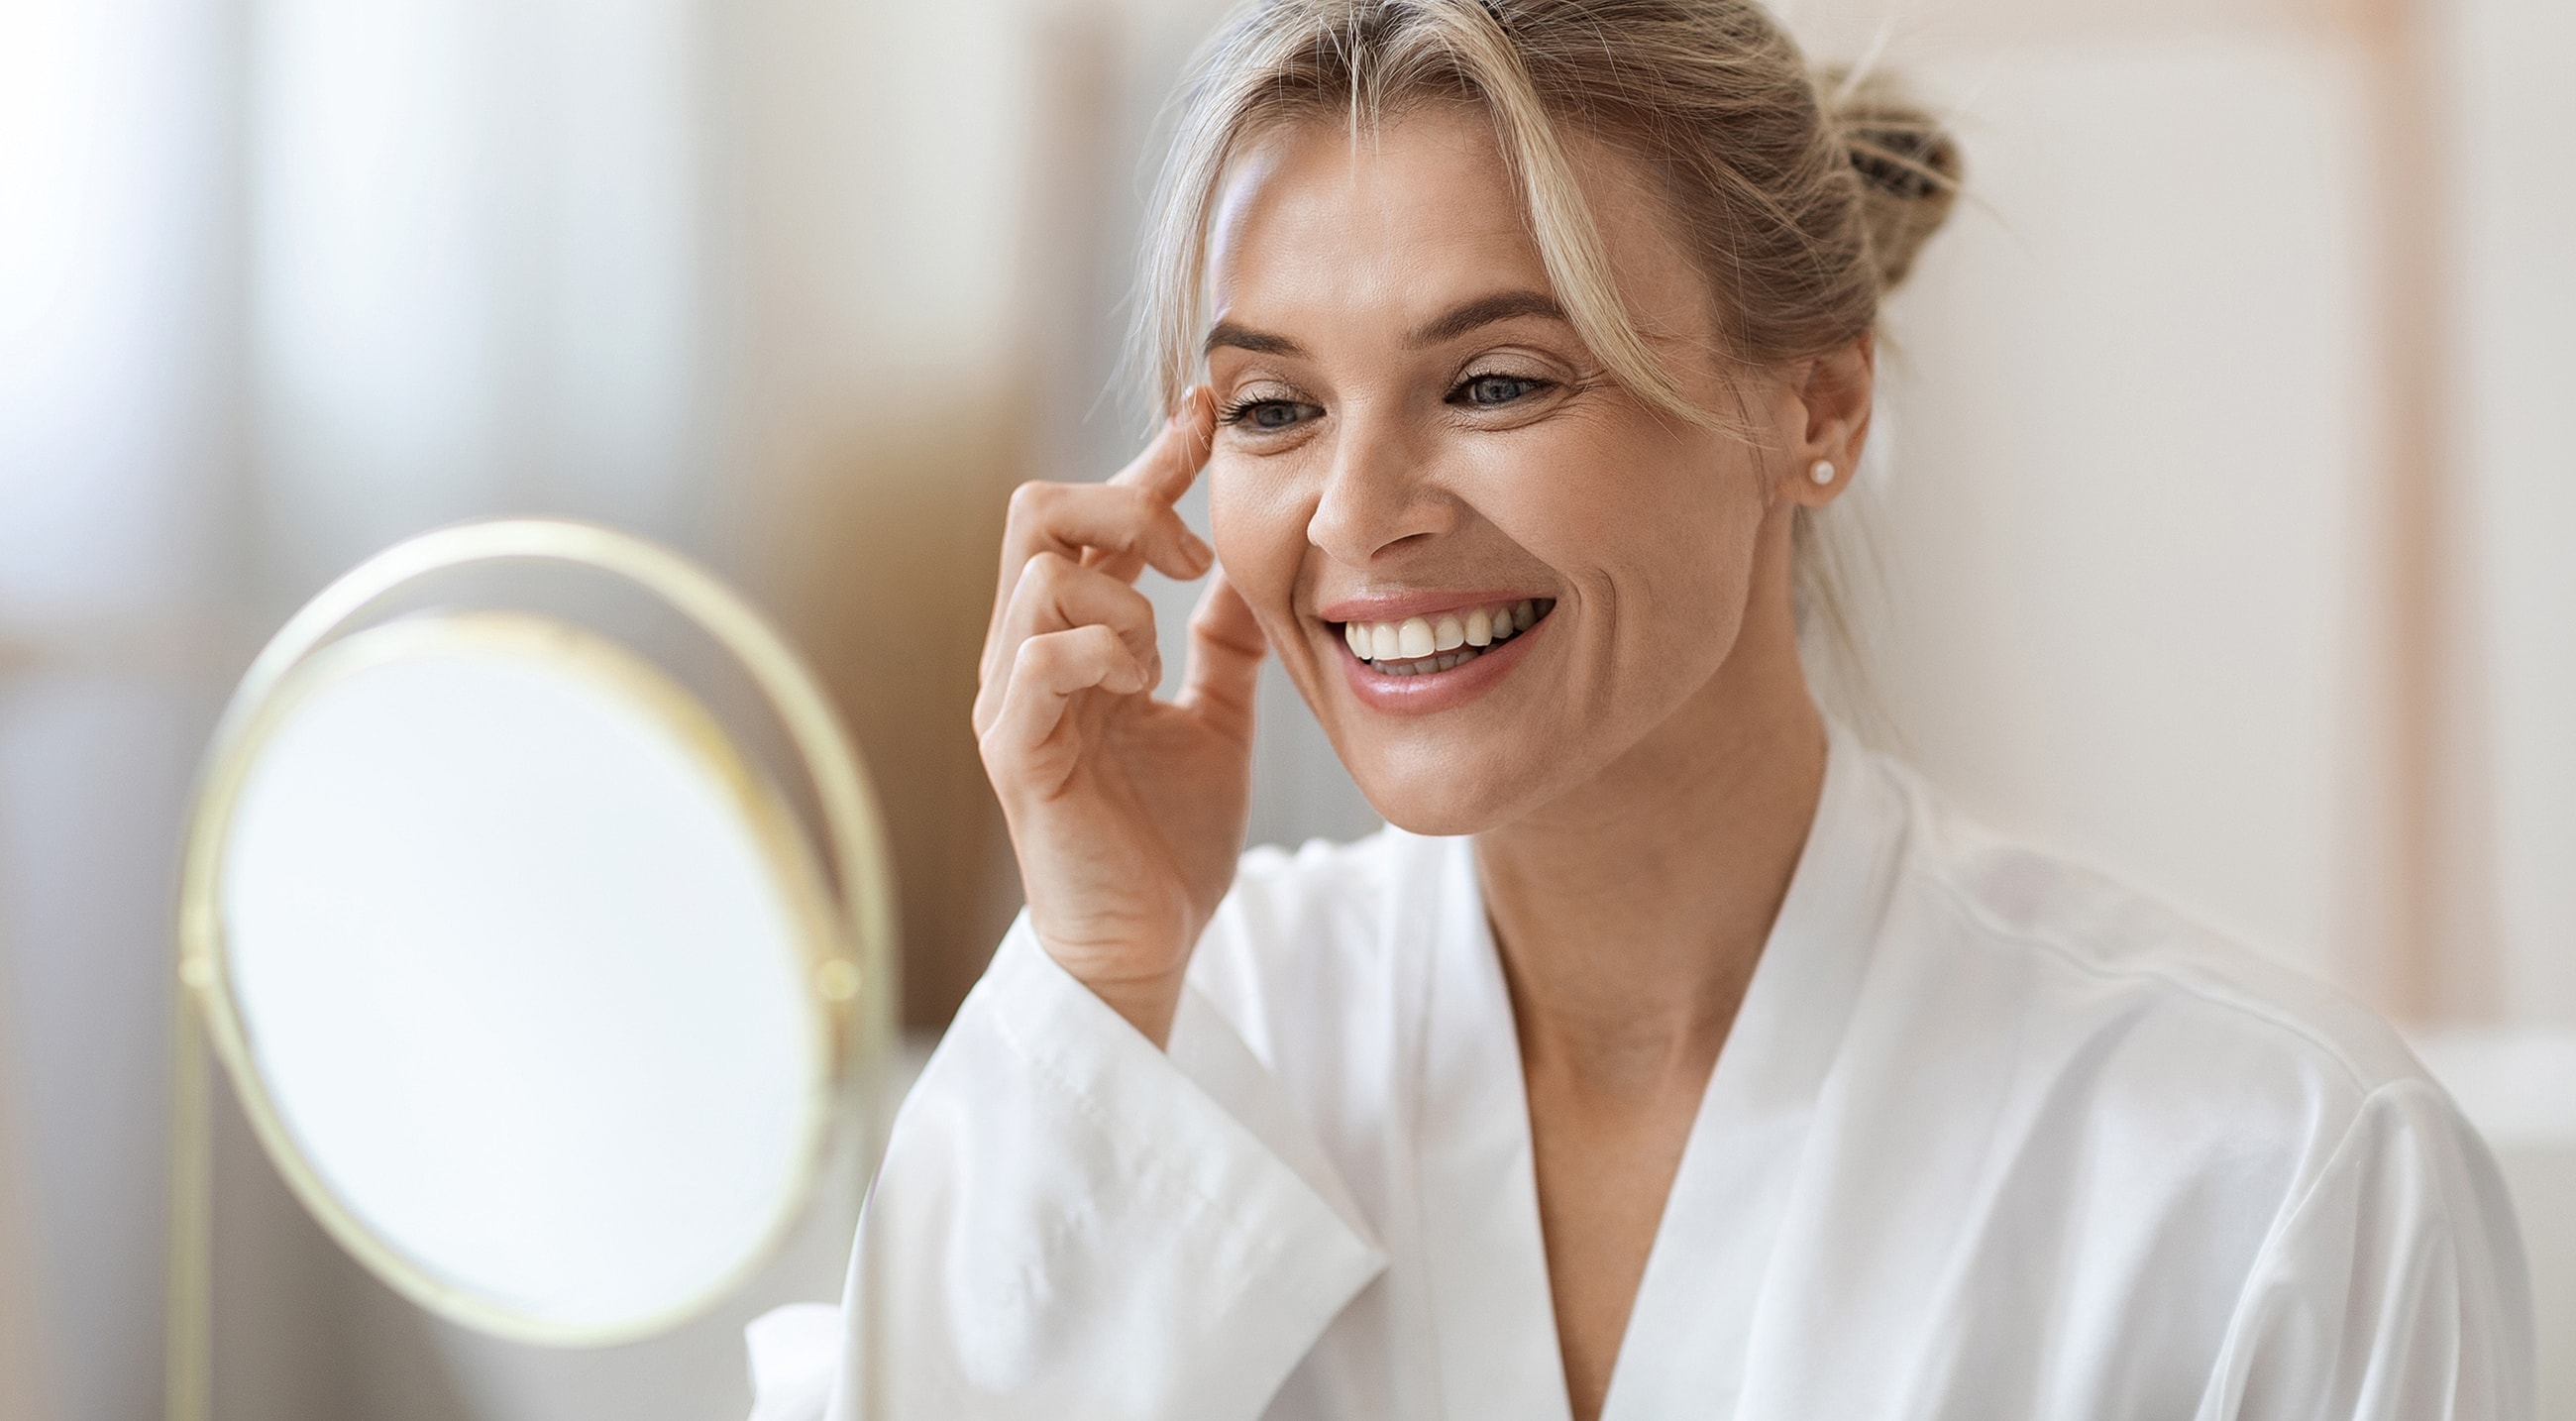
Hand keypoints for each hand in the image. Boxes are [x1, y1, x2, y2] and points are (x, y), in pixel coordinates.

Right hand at [971, 389, 1263, 1045]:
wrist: (1148, 947)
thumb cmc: (1170, 842)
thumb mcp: (1217, 719)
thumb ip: (1224, 645)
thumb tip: (1251, 567)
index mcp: (1075, 639)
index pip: (1096, 517)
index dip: (1151, 459)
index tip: (1210, 411)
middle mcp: (1027, 655)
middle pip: (1036, 510)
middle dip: (1124, 502)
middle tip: (1189, 552)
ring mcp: (1013, 700)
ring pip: (1040, 574)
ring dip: (1121, 598)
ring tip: (1161, 661)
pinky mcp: (1015, 752)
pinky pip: (1039, 658)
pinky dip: (1103, 652)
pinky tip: (1143, 689)